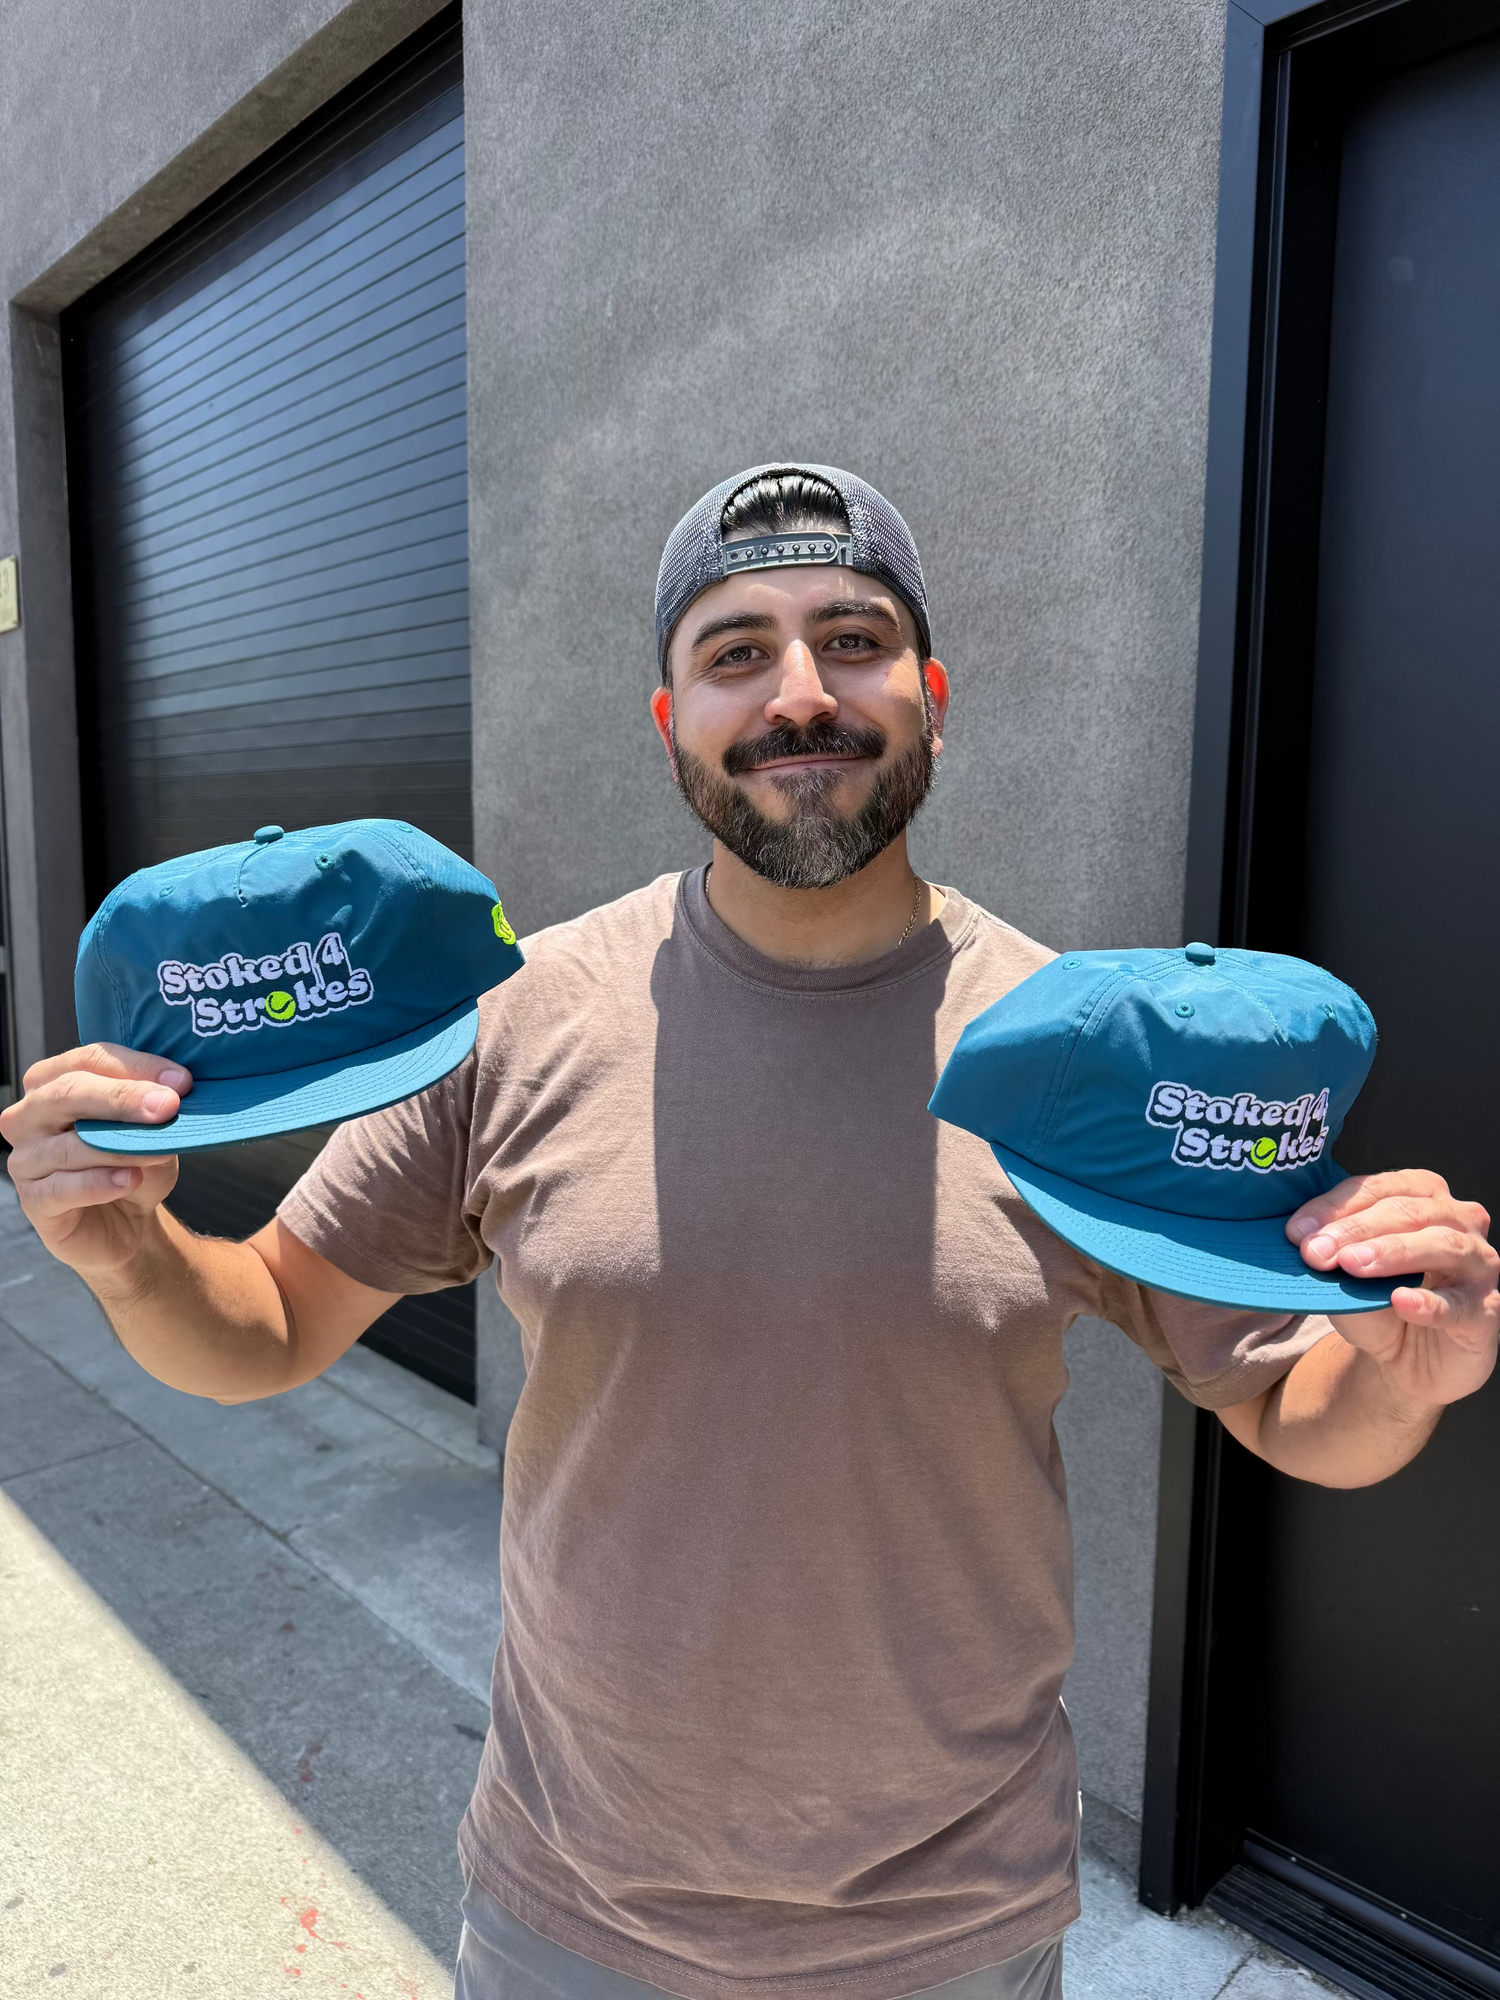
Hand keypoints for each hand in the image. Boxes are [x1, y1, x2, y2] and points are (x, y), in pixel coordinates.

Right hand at [1, 1044, 190, 1281]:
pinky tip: (130, 1180)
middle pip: (68, 1093)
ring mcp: (25, 1159)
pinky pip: (62, 1188)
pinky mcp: (33, 1201)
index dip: (136, 1067)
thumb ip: (155, 1107)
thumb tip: (175, 1088)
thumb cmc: (132, 1165)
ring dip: (121, 1147)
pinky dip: (100, 1183)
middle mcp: (28, 1116)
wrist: (128, 1227)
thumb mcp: (152, 1130)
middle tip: (168, 1106)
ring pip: (70, 1145)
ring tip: (158, 1152)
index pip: (89, 1060)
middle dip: (122, 1097)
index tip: (182, 1082)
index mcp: (52, 1082)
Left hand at [1288, 1170, 1499, 1411]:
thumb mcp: (1346, 1278)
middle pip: (1408, 1211)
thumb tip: (1301, 1242)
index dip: (1335, 1207)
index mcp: (1422, 1197)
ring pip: (1441, 1244)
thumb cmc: (1379, 1306)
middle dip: (1357, 1229)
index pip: (1377, 1189)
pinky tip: (1401, 1301)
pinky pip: (1461, 1303)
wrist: (1408, 1363)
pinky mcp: (1486, 1309)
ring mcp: (1479, 1263)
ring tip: (1352, 1266)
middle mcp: (1458, 1220)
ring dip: (1392, 1252)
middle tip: (1317, 1252)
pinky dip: (1430, 1302)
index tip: (1296, 1232)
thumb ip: (1331, 1257)